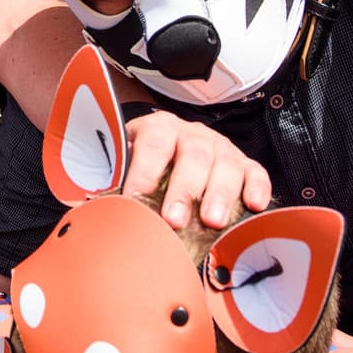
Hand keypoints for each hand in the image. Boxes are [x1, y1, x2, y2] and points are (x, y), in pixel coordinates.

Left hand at [121, 110, 272, 229]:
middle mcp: (192, 134)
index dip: (144, 172)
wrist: (170, 151)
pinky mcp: (244, 164)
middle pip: (194, 156)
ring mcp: (221, 148)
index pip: (153, 145)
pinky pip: (256, 172)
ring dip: (220, 194)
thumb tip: (95, 210)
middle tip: (174, 220)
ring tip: (212, 222)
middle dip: (184, 190)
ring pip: (226, 165)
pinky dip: (257, 188)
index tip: (134, 200)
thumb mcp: (126, 167)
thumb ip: (114, 183)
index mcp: (159, 129)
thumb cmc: (145, 168)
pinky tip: (254, 206)